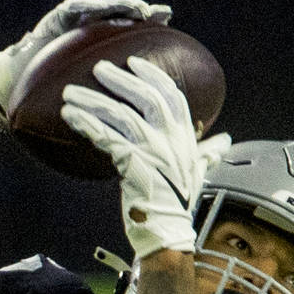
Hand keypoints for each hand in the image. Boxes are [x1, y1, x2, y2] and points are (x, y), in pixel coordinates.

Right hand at [0, 0, 171, 130]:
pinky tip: (92, 5)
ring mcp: (74, 25)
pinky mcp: (54, 21)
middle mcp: (93, 35)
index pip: (135, 34)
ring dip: (115, 3)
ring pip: (100, 6)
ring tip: (128, 5)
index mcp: (108, 52)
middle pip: (122, 16)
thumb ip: (115, 108)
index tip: (169, 23)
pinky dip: (82, 5)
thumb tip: (146, 125)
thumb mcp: (93, 109)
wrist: (16, 97)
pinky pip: (70, 9)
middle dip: (139, 10)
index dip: (152, 26)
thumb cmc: (54, 107)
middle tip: (153, 12)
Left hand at [60, 56, 231, 258]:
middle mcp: (170, 139)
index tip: (134, 62)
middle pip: (145, 97)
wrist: (168, 231)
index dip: (153, 76)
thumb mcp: (198, 172)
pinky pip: (105, 136)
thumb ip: (207, 153)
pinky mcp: (132, 163)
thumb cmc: (178, 203)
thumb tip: (224, 141)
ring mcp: (152, 150)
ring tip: (70, 94)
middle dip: (120, 80)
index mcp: (184, 137)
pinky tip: (69, 117)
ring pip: (119, 115)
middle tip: (98, 69)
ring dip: (92, 101)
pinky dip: (86, 124)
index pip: (171, 95)